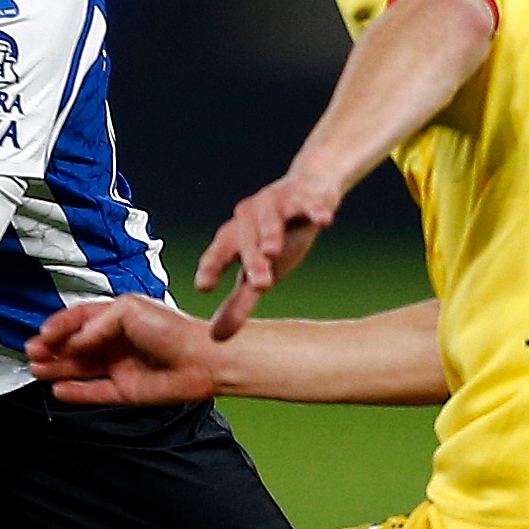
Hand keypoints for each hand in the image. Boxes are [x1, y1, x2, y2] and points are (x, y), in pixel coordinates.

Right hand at [26, 296, 219, 405]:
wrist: (202, 359)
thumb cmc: (173, 329)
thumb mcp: (128, 311)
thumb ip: (96, 325)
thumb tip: (73, 341)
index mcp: (117, 316)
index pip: (79, 320)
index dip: (59, 326)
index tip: (42, 334)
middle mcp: (116, 341)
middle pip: (75, 345)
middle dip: (52, 348)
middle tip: (32, 353)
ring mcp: (120, 366)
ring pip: (80, 368)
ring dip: (58, 368)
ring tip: (37, 370)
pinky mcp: (125, 390)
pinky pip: (94, 392)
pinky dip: (76, 392)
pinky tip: (59, 390)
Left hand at [194, 175, 335, 340]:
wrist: (307, 190)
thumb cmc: (276, 238)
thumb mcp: (258, 271)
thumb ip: (238, 303)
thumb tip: (216, 338)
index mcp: (234, 237)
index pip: (218, 253)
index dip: (210, 267)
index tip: (204, 287)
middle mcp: (248, 217)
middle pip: (246, 240)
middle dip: (251, 261)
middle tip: (258, 284)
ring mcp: (275, 203)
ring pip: (270, 219)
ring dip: (270, 234)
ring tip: (273, 251)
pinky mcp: (305, 195)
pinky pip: (309, 202)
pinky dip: (315, 210)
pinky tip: (324, 221)